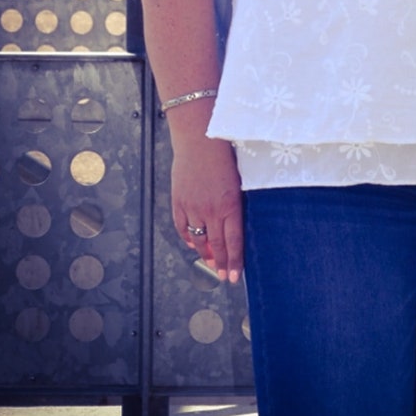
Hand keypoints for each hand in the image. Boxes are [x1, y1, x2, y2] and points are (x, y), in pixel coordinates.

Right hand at [170, 137, 243, 282]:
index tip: (234, 277)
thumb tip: (233, 226)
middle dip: (220, 264)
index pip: (233, 241)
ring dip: (204, 253)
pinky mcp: (179, 201)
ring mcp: (193, 207)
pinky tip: (193, 243)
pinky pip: (182, 227)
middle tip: (223, 277)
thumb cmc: (223, 156)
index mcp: (230, 204)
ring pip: (198, 239)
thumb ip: (234, 205)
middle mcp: (211, 210)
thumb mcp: (237, 181)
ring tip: (210, 261)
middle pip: (216, 245)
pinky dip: (187, 238)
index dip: (233, 262)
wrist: (199, 138)